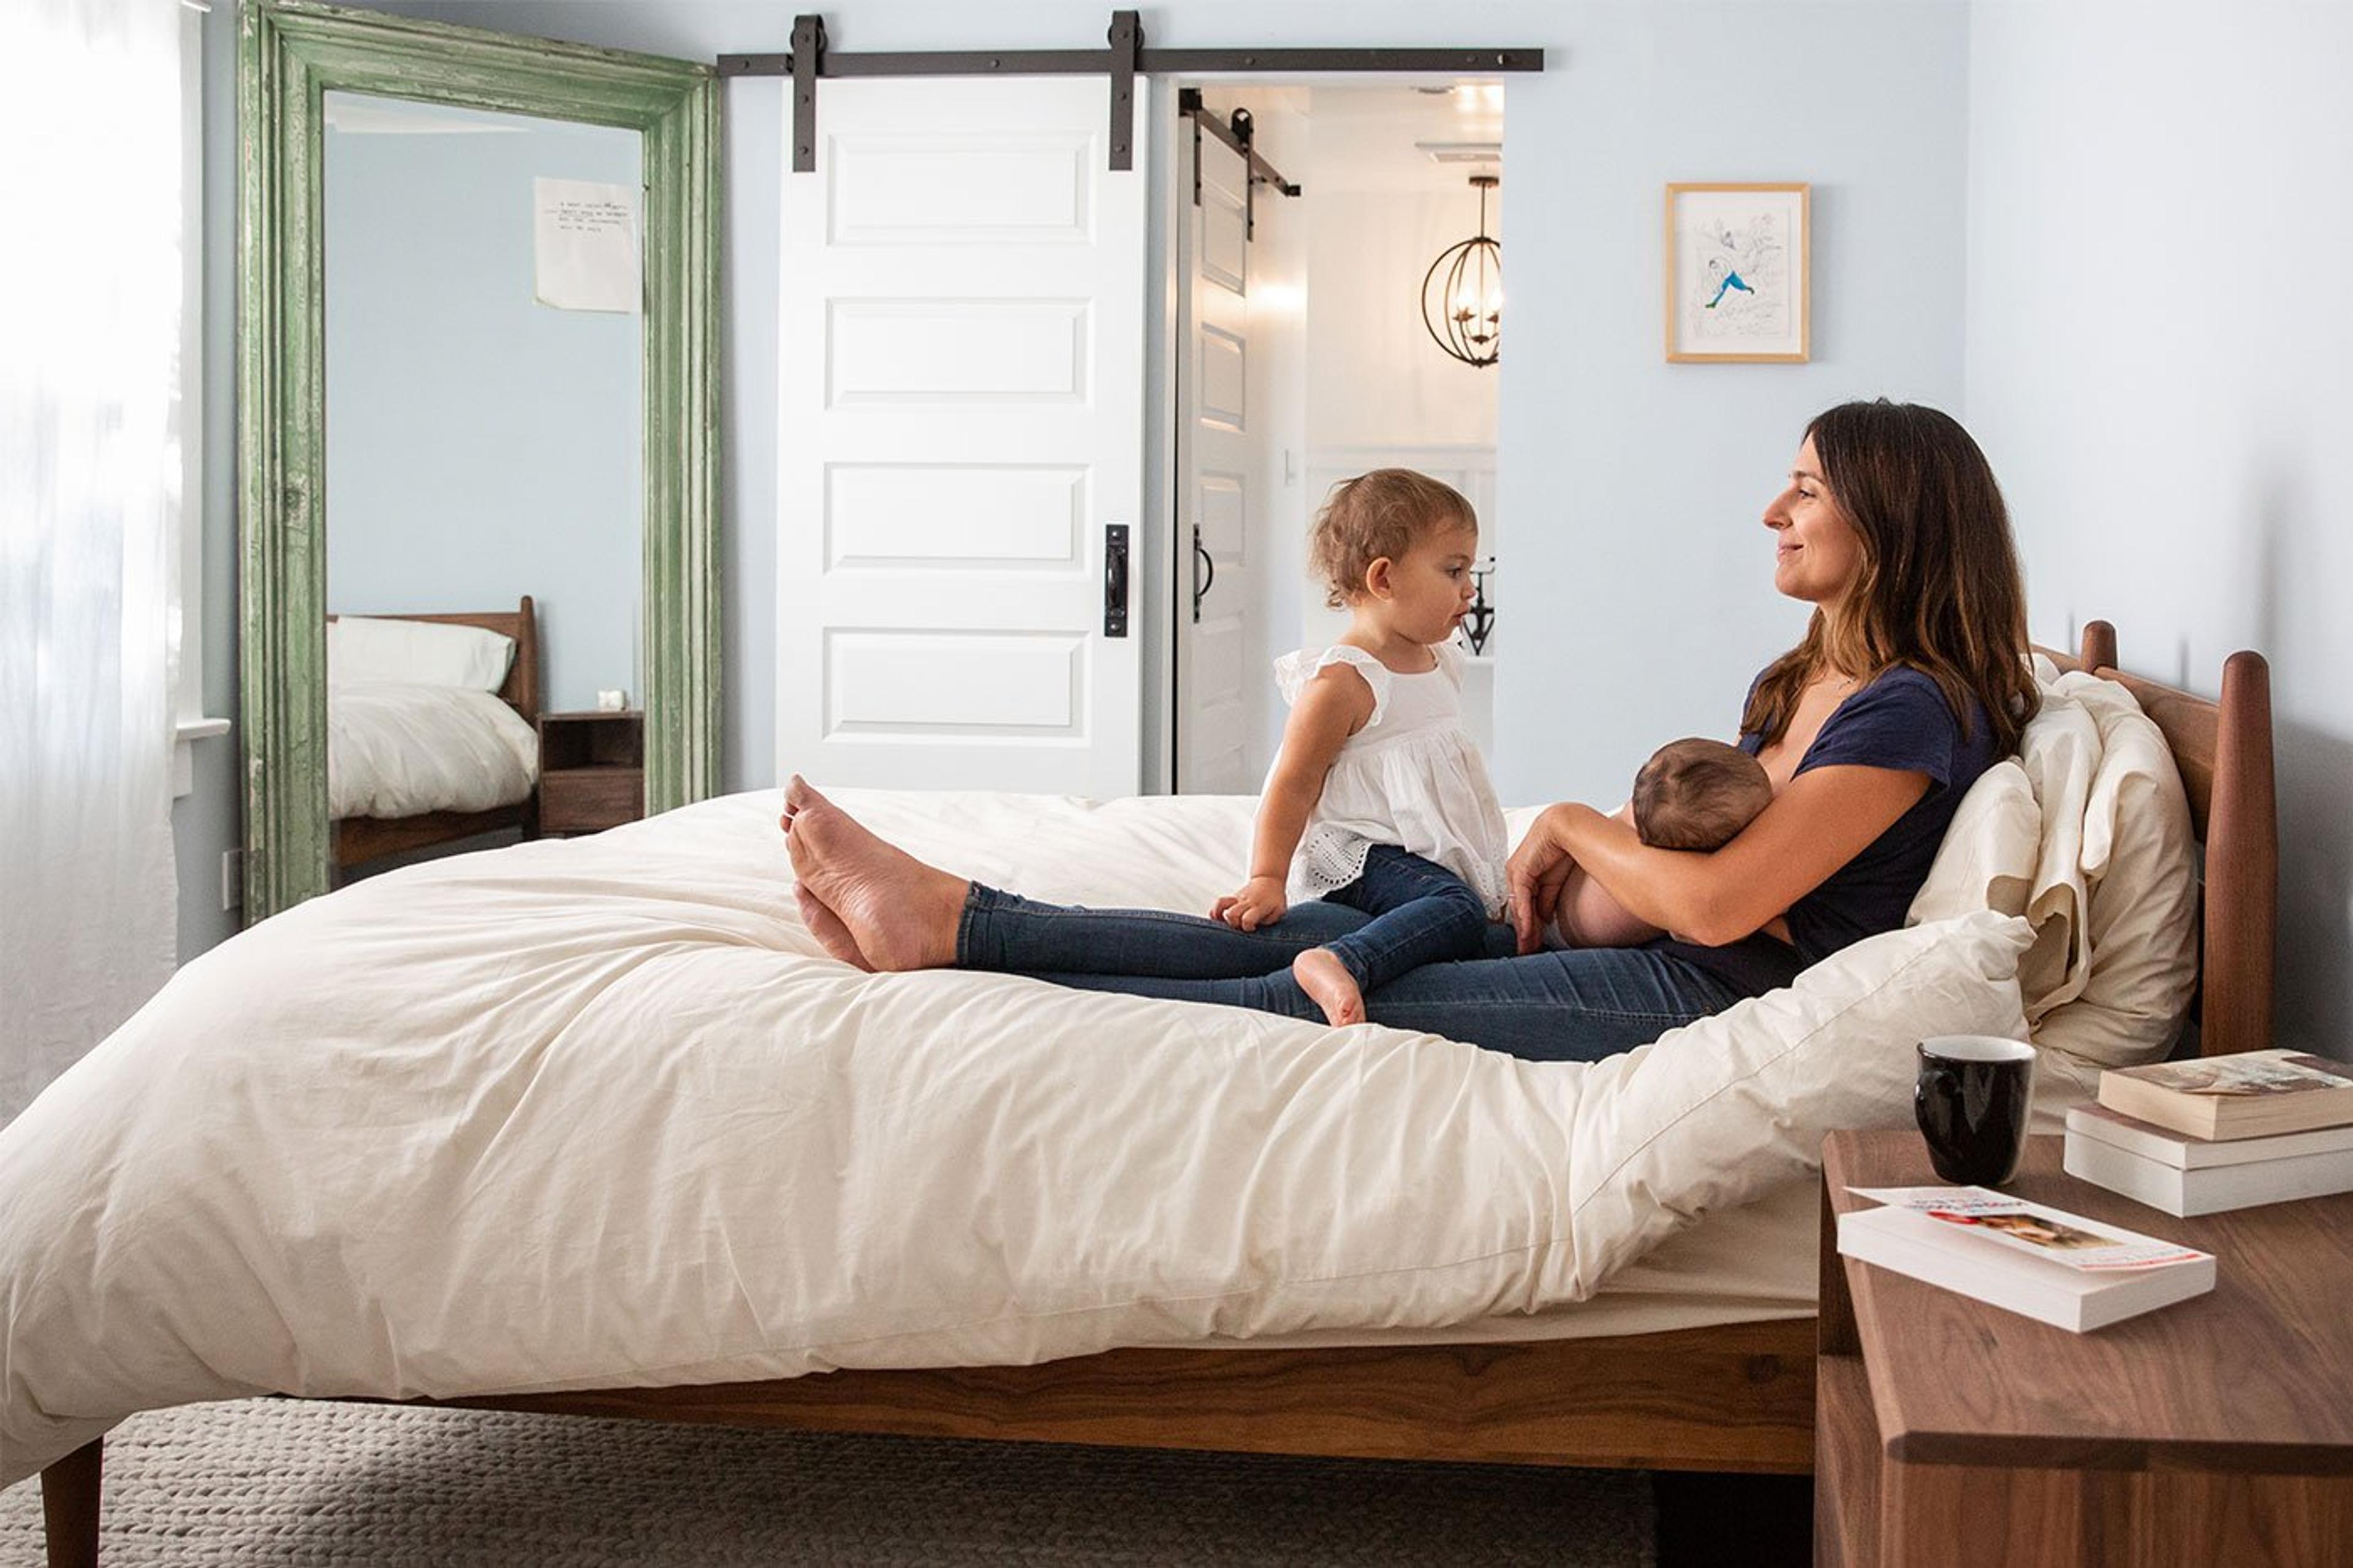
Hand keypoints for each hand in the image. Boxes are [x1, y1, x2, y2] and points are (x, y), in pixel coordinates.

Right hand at [1212, 875, 1288, 931]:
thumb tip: (1257, 925)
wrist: (1268, 879)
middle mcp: (1245, 901)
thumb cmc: (1275, 898)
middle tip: (1239, 927)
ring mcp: (1237, 898)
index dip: (1247, 928)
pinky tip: (1216, 918)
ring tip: (1221, 924)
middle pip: (1231, 914)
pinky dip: (1215, 911)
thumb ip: (1270, 920)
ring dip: (1219, 917)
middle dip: (1233, 924)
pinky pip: (1219, 903)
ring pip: (1221, 904)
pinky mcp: (1232, 898)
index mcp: (1258, 906)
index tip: (1253, 929)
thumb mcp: (1279, 910)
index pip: (1247, 920)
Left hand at [1507, 805, 1582, 953]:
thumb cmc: (1565, 849)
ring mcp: (1515, 872)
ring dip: (1523, 929)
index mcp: (1524, 876)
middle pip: (1518, 909)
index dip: (1529, 926)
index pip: (1524, 906)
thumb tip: (1544, 918)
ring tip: (1527, 948)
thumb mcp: (1554, 881)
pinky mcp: (1519, 870)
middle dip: (1524, 933)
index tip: (1532, 944)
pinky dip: (1524, 915)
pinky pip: (1521, 897)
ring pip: (1518, 906)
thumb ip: (1546, 898)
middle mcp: (1516, 874)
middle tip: (1527, 952)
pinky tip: (1528, 931)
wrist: (1568, 826)